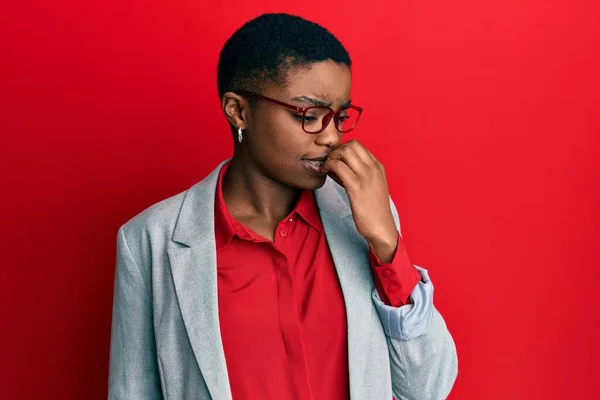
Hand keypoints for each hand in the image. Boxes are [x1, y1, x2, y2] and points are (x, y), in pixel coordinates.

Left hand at [322, 140, 398, 262]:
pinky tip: (324, 173)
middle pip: (351, 145)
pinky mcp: (356, 187)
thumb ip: (357, 174)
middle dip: (336, 151)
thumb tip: (337, 166)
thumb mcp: (370, 186)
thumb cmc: (373, 210)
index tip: (336, 160)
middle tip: (329, 163)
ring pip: (344, 152)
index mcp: (378, 166)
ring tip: (326, 168)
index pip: (358, 145)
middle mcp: (373, 168)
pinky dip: (328, 166)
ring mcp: (366, 176)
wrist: (382, 228)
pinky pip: (338, 167)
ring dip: (331, 157)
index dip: (343, 150)